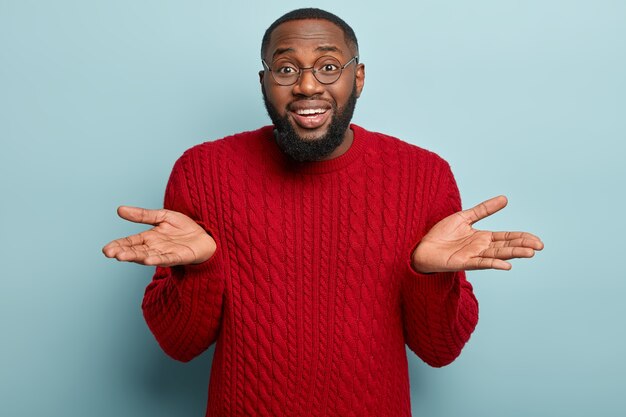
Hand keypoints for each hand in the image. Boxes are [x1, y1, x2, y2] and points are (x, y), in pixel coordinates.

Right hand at [102, 206, 215, 266]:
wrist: (205, 235)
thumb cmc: (183, 228)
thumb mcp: (162, 216)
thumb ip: (142, 214)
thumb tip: (119, 209)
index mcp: (148, 238)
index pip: (129, 242)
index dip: (118, 245)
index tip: (106, 249)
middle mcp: (154, 248)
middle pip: (135, 251)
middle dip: (122, 252)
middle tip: (109, 253)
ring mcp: (165, 253)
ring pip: (147, 256)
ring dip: (135, 257)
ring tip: (122, 256)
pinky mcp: (179, 257)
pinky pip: (166, 259)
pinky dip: (157, 259)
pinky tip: (148, 260)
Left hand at [411, 196, 543, 272]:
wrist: (421, 246)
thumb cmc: (440, 234)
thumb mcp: (464, 217)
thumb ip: (484, 209)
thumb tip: (505, 198)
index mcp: (482, 237)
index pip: (507, 237)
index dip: (521, 237)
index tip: (537, 240)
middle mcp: (480, 248)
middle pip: (506, 246)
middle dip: (522, 246)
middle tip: (539, 246)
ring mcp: (473, 256)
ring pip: (497, 254)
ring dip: (513, 254)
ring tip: (530, 253)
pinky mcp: (463, 263)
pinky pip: (481, 263)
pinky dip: (494, 263)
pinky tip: (506, 265)